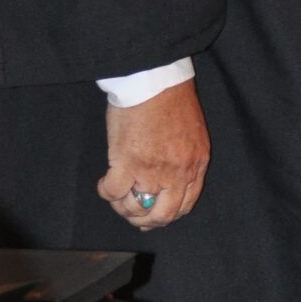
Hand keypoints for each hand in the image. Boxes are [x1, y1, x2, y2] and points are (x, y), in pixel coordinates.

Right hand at [98, 80, 209, 229]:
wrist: (155, 80)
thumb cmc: (171, 99)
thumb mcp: (192, 134)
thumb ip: (185, 160)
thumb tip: (169, 180)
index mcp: (196, 165)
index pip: (185, 205)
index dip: (168, 215)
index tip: (155, 217)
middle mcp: (177, 173)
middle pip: (163, 214)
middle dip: (147, 220)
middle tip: (134, 215)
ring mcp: (152, 171)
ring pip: (135, 208)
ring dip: (123, 207)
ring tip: (117, 196)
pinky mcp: (127, 163)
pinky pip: (113, 192)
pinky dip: (106, 193)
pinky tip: (104, 184)